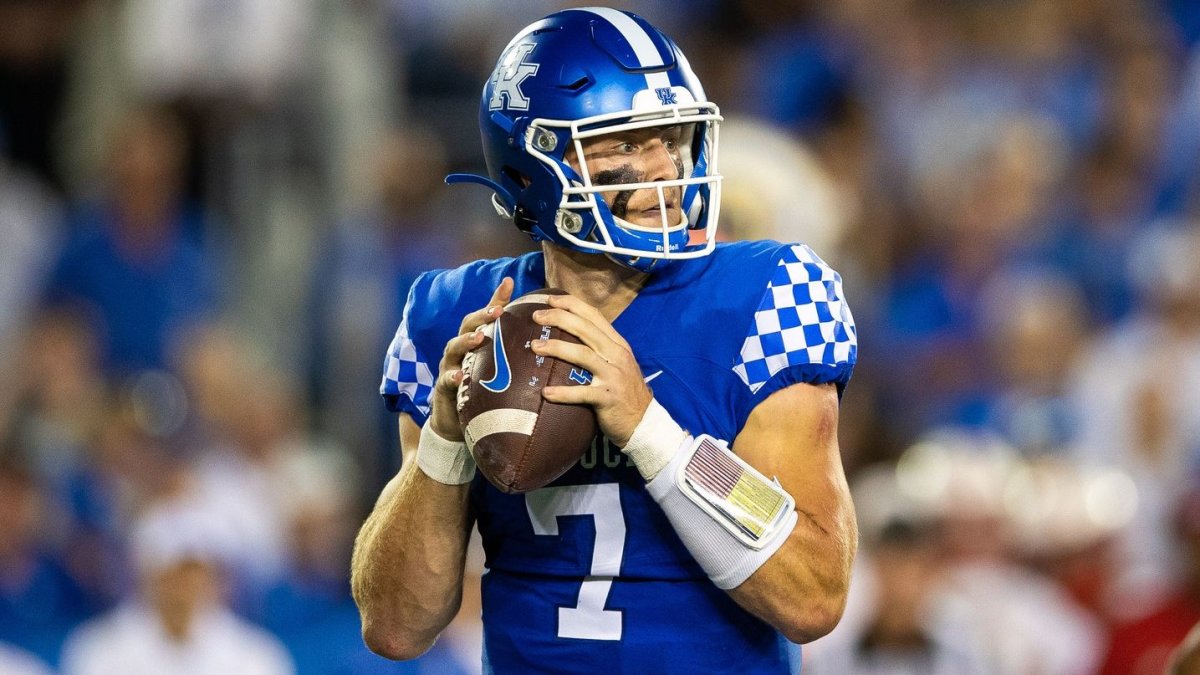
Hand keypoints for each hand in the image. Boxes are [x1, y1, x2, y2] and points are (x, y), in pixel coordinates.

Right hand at [429, 278, 513, 440]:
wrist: (457, 421)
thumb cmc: (483, 390)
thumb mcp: (500, 370)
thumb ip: (516, 353)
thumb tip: (549, 340)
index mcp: (476, 341)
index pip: (487, 315)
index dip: (497, 297)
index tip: (510, 283)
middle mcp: (461, 348)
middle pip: (468, 324)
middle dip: (482, 315)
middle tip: (498, 310)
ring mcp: (449, 365)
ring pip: (453, 347)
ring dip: (465, 341)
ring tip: (478, 337)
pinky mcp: (442, 387)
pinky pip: (445, 380)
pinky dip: (451, 377)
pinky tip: (459, 376)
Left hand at [530, 294, 652, 447]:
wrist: (644, 421)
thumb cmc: (624, 392)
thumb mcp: (617, 363)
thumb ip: (599, 349)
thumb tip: (570, 336)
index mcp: (617, 344)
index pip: (594, 316)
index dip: (571, 304)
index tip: (550, 298)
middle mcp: (616, 355)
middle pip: (585, 329)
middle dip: (559, 318)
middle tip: (536, 316)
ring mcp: (613, 376)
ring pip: (582, 355)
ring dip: (556, 348)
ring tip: (535, 347)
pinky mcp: (608, 398)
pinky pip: (582, 393)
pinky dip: (563, 393)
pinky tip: (545, 393)